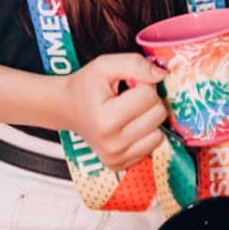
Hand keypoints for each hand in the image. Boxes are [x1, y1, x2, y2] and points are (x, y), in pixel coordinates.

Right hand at [61, 52, 167, 170]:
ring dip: (149, 119)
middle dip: (149, 101)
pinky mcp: (120, 165)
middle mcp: (111, 145)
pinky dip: (145, 134)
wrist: (66, 109)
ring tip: (129, 112)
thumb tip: (162, 75)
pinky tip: (128, 127)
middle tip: (129, 98)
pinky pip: (152, 147)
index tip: (127, 85)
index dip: (142, 84)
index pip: (149, 96)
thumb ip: (134, 64)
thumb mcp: (104, 65)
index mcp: (106, 120)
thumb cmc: (85, 85)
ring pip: (159, 134)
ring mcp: (115, 158)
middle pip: (158, 115)